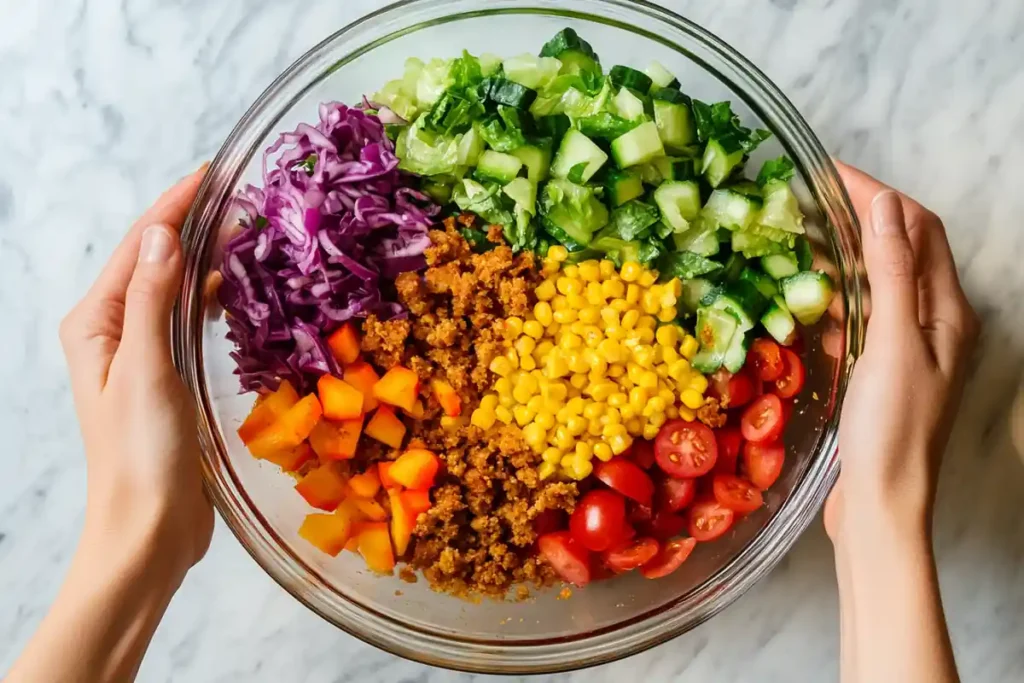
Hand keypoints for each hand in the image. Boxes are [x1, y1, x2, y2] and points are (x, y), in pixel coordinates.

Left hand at [60, 167, 213, 580]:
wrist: (148, 529)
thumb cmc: (140, 456)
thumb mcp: (146, 370)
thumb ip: (151, 300)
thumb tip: (160, 234)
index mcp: (96, 324)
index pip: (136, 247)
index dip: (173, 206)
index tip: (211, 174)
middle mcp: (114, 332)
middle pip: (153, 262)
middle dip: (191, 226)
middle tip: (242, 200)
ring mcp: (142, 355)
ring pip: (173, 290)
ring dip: (204, 260)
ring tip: (244, 234)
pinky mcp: (168, 378)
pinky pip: (188, 321)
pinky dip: (210, 298)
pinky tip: (234, 291)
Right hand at [825, 162, 978, 542]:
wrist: (881, 504)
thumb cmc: (891, 428)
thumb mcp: (892, 343)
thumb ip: (892, 273)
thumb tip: (884, 207)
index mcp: (947, 311)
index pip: (918, 229)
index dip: (878, 194)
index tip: (829, 173)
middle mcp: (934, 323)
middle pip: (902, 249)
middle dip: (862, 215)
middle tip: (809, 197)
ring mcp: (907, 348)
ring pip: (880, 281)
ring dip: (847, 253)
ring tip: (801, 234)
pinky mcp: (881, 371)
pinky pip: (862, 316)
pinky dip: (838, 295)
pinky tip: (807, 296)